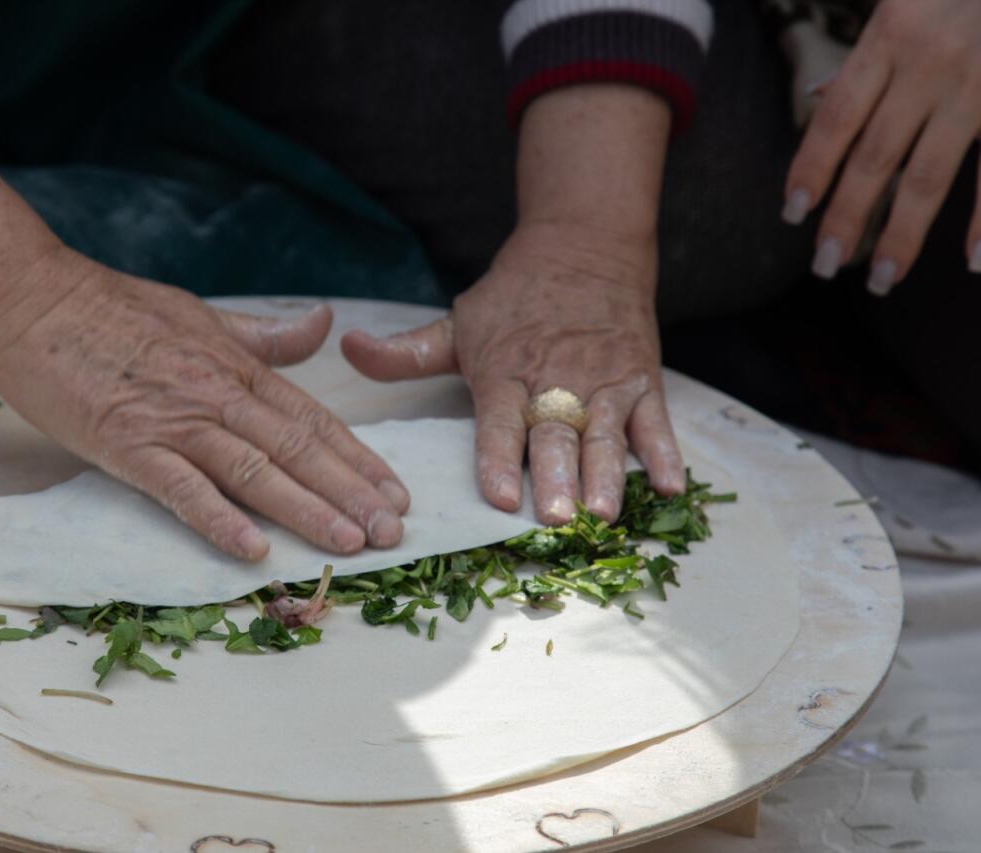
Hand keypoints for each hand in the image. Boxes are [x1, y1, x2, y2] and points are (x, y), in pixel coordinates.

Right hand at [0, 249, 409, 559]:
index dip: (358, 458)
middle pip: (297, 448)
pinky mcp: (127, 443)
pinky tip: (253, 550)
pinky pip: (182, 488)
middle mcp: (217, 393)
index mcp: (236, 366)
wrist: (31, 298)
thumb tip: (323, 325)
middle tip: (393, 533)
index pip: (312, 419)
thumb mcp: (201, 314)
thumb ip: (264, 335)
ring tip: (349, 543)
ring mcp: (174, 419)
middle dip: (350, 493)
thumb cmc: (112, 309)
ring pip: (254, 471)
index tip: (395, 492)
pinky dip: (218, 519)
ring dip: (305, 509)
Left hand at [341, 222, 684, 524]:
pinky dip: (668, 453)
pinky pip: (657, 421)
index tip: (497, 495)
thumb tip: (347, 348)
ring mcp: (604, 381)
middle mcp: (556, 380)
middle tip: (558, 519)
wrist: (584, 246)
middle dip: (558, 477)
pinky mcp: (641, 380)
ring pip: (607, 434)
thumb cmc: (514, 298)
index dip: (497, 458)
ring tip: (606, 514)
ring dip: (609, 476)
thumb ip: (405, 352)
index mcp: (506, 371)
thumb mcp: (457, 322)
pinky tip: (674, 488)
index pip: (499, 422)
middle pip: (556, 434)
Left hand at [783, 0, 980, 293]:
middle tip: (823, 267)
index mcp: (890, 36)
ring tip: (881, 280)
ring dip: (901, 235)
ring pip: (927, 177)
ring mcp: (977, 84)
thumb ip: (867, 57)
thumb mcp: (907, 4)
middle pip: (872, 158)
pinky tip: (971, 263)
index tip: (792, 214)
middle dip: (846, 218)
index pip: (836, 118)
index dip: (811, 169)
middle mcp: (929, 63)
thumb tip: (817, 96)